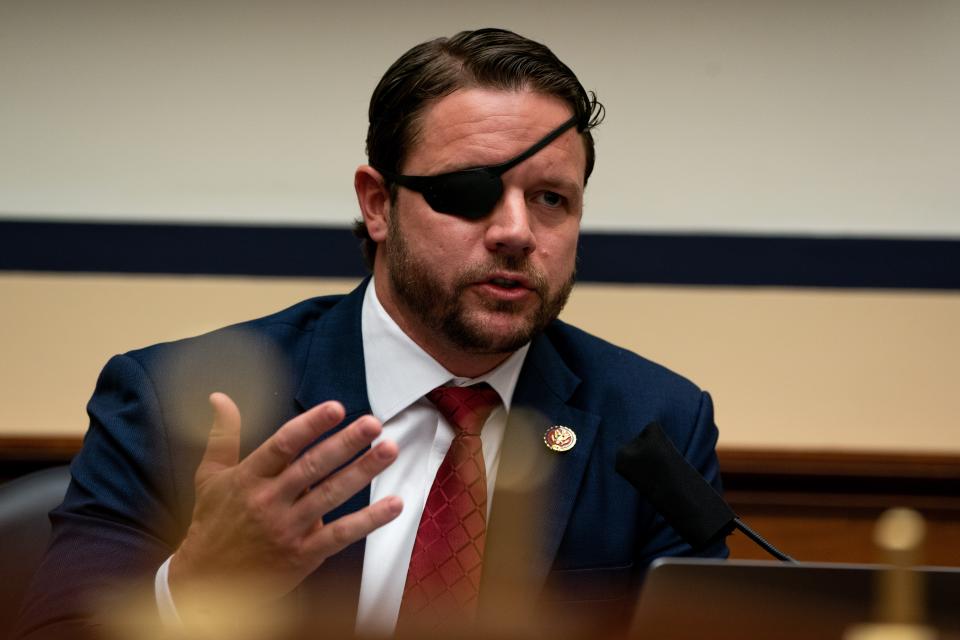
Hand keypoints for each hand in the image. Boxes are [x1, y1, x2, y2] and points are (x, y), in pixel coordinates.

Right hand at [168, 392, 400, 608]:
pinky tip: (395, 504)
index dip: (310, 425)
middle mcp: (268, 501)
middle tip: (373, 423)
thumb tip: (219, 396)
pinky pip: (340, 535)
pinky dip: (369, 520)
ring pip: (330, 496)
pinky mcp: (302, 555)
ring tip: (390, 449)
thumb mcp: (210, 475)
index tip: (336, 408)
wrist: (205, 582)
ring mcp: (287, 528)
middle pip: (312, 467)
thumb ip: (223, 434)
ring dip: (363, 471)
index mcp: (248, 477)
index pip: (283, 445)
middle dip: (345, 443)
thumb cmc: (213, 521)